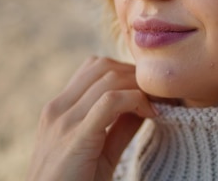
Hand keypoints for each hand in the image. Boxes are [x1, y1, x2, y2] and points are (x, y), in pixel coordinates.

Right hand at [27, 56, 156, 180]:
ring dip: (139, 85)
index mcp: (59, 109)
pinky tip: (152, 115)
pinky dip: (137, 100)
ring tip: (157, 104)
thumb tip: (145, 105)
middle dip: (136, 74)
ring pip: (108, 77)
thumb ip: (118, 126)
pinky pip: (111, 101)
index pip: (94, 67)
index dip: (126, 72)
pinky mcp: (75, 136)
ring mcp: (63, 120)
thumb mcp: (98, 152)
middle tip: (159, 94)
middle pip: (102, 66)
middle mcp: (58, 108)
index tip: (150, 90)